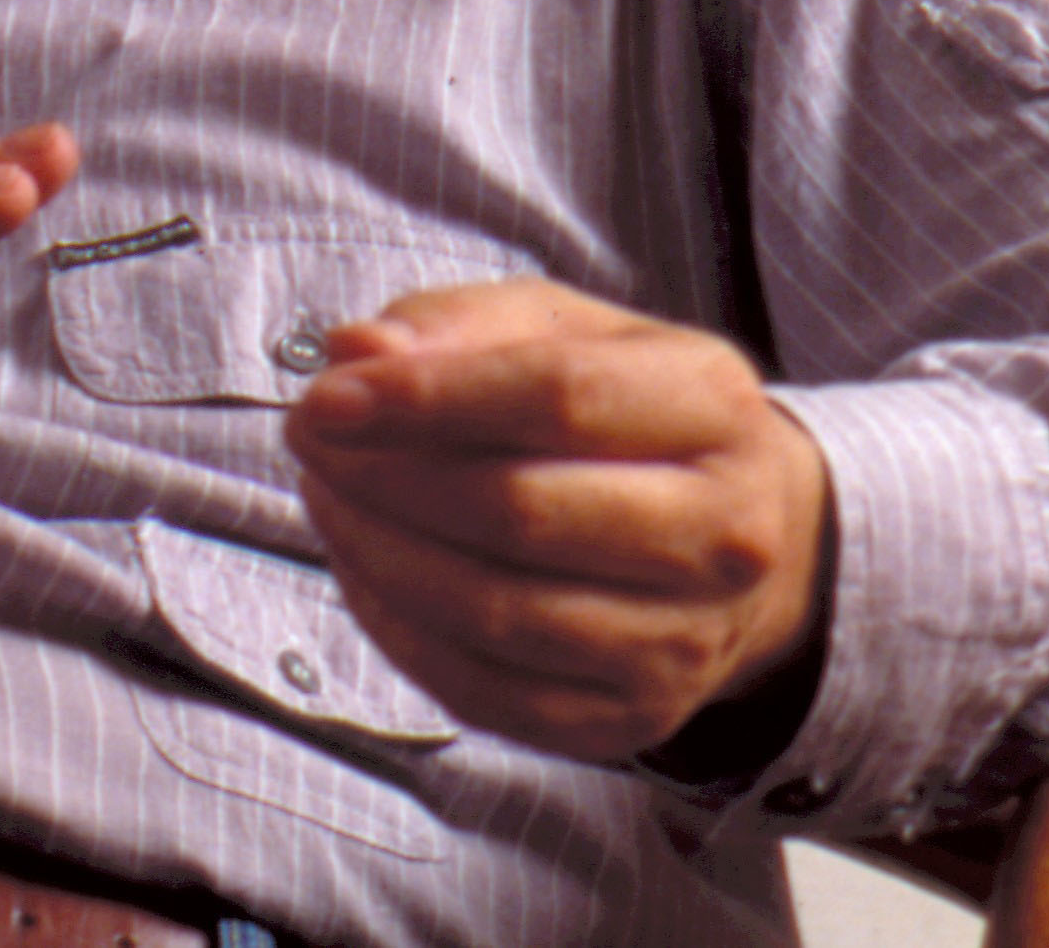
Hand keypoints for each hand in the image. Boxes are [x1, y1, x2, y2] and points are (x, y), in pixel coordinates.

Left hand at [284, 278, 828, 764]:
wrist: (739, 539)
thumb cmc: (628, 415)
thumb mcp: (563, 331)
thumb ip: (456, 328)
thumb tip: (355, 353)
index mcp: (714, 408)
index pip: (558, 398)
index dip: (427, 398)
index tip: (327, 396)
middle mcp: (723, 534)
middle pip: (520, 511)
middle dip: (385, 476)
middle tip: (308, 440)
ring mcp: (686, 641)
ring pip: (496, 611)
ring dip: (377, 552)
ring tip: (326, 496)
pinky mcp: (634, 719)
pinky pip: (487, 690)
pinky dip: (399, 629)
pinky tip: (362, 569)